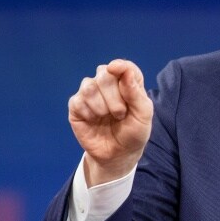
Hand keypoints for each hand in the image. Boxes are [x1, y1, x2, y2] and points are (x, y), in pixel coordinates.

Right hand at [68, 60, 153, 185]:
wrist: (119, 154)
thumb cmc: (134, 132)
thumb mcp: (143, 115)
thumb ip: (136, 93)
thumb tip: (125, 71)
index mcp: (128, 82)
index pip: (124, 66)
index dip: (120, 66)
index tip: (116, 69)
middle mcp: (108, 84)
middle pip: (104, 74)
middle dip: (114, 96)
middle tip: (120, 114)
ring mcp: (90, 93)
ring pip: (89, 85)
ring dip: (101, 105)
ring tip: (108, 117)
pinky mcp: (76, 106)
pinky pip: (77, 100)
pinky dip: (88, 112)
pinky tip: (94, 120)